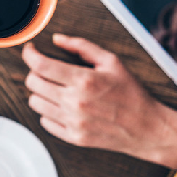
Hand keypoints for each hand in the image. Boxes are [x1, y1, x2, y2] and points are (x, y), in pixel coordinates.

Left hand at [22, 34, 176, 168]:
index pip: (40, 65)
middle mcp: (75, 102)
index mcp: (84, 80)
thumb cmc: (131, 93)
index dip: (29, 54)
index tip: (30, 51)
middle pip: (32, 83)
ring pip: (34, 102)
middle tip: (45, 69)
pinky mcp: (73, 137)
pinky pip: (44, 122)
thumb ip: (82, 46)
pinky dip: (48, 111)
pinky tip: (60, 105)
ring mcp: (73, 122)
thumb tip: (57, 39)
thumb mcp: (111, 61)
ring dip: (40, 92)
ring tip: (54, 88)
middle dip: (35, 72)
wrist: (146, 128)